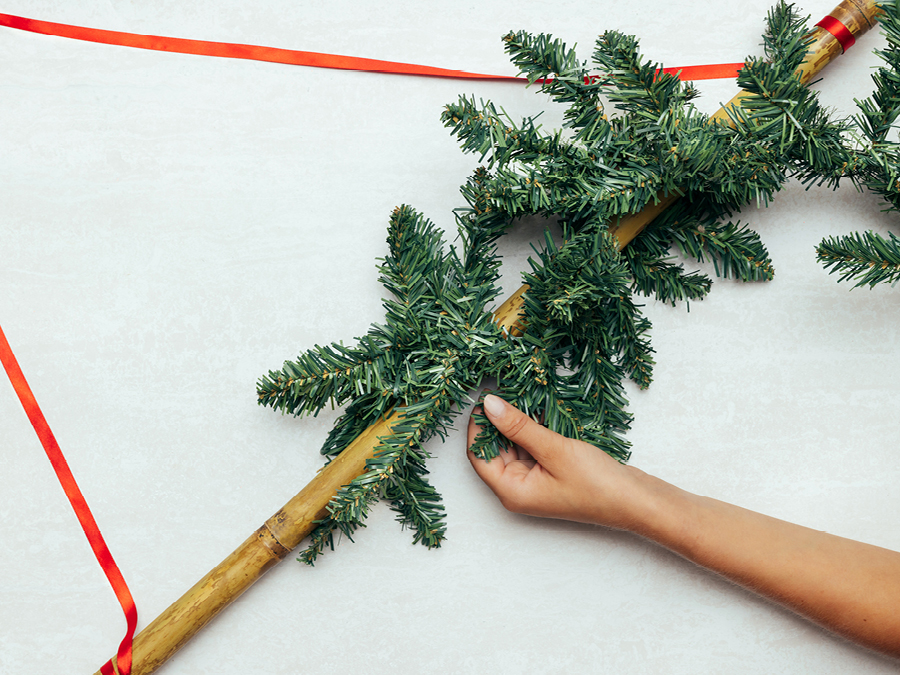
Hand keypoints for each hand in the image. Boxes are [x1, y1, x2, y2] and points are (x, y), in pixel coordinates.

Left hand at [466, 394, 645, 528]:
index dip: (477, 427)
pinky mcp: (549, 475)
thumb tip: (488, 405)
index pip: (478, 456)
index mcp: (511, 492)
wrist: (635, 501)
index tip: (483, 398)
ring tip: (521, 395)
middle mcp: (517, 490)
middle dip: (497, 423)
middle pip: (494, 451)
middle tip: (503, 390)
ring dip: (516, 424)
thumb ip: (518, 426)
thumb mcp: (553, 449)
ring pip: (513, 448)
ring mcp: (534, 483)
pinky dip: (532, 431)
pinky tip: (539, 410)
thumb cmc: (595, 482)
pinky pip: (531, 449)